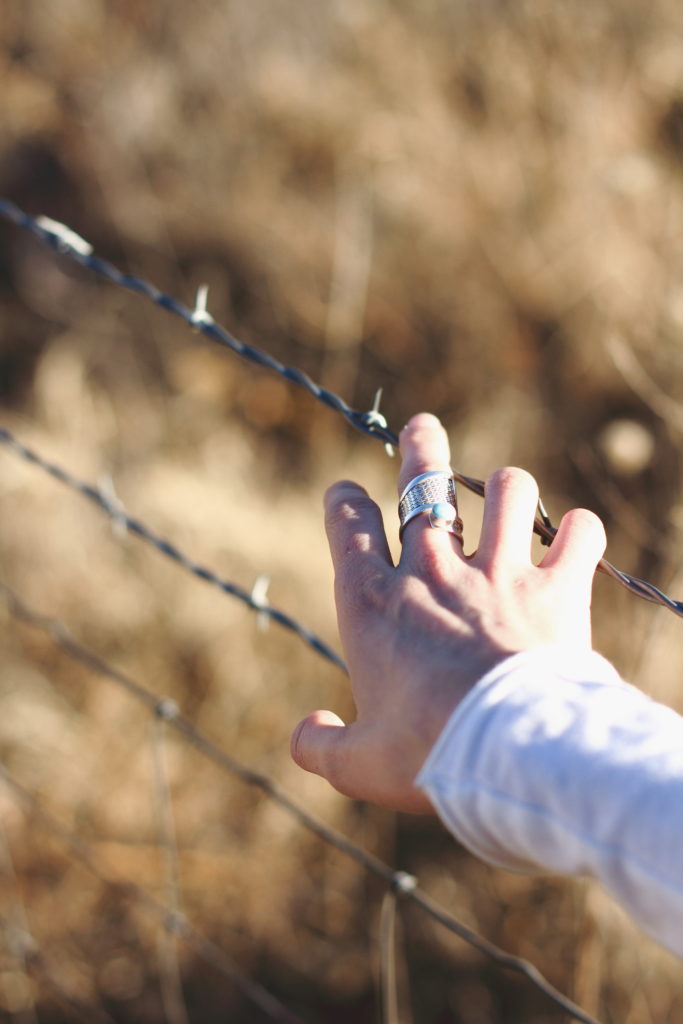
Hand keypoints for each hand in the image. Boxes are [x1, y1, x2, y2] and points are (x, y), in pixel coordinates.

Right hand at [291, 413, 605, 812]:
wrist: (508, 753)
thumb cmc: (426, 754)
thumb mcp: (357, 767)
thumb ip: (319, 747)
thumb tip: (305, 731)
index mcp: (374, 605)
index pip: (349, 528)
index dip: (344, 504)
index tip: (345, 493)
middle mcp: (432, 573)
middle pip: (423, 487)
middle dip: (421, 451)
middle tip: (423, 428)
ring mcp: (497, 573)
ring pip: (505, 492)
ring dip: (507, 486)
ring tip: (509, 487)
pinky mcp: (556, 588)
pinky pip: (577, 536)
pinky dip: (579, 531)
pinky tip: (576, 533)